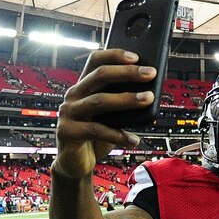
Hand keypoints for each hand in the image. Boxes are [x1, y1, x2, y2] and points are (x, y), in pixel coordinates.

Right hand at [52, 49, 156, 178]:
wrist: (75, 164)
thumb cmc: (97, 137)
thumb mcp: (110, 117)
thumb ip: (121, 104)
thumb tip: (150, 94)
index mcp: (83, 86)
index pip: (95, 61)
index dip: (114, 55)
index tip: (136, 56)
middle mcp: (73, 96)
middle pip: (99, 76)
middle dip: (127, 73)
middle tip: (150, 73)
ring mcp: (68, 113)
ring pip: (99, 101)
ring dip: (126, 99)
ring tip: (149, 98)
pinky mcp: (67, 132)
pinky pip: (97, 130)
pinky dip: (118, 135)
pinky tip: (134, 139)